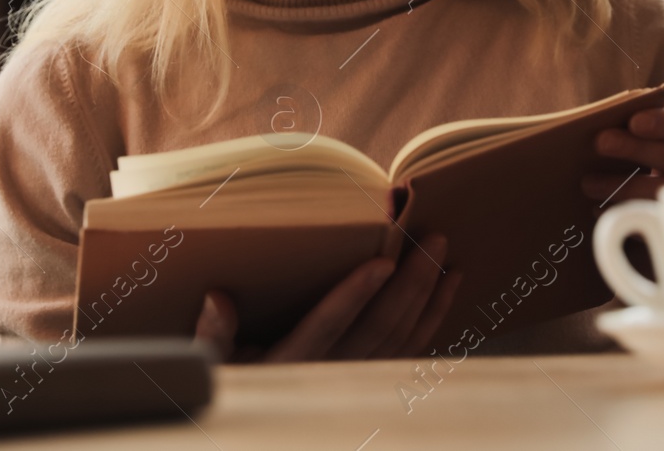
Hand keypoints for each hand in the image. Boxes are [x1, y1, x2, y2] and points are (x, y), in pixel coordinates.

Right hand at [194, 233, 461, 362]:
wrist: (258, 424)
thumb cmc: (232, 381)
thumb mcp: (214, 365)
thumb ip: (213, 335)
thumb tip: (217, 298)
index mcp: (289, 364)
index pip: (327, 325)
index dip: (355, 295)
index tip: (381, 263)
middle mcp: (329, 374)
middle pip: (378, 327)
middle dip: (410, 283)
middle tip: (431, 239)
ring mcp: (357, 380)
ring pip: (401, 338)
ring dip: (427, 295)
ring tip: (442, 253)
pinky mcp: (374, 379)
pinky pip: (412, 350)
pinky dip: (435, 317)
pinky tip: (450, 285)